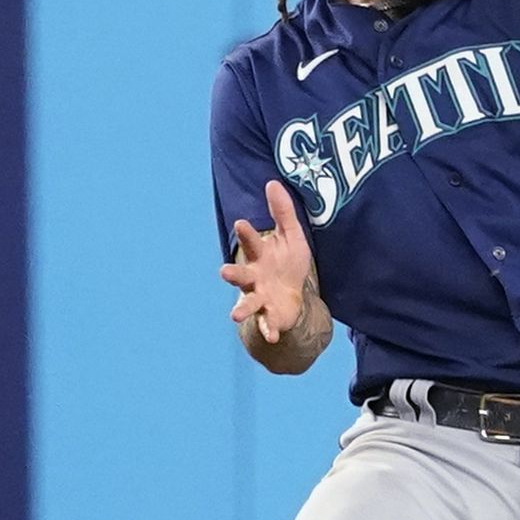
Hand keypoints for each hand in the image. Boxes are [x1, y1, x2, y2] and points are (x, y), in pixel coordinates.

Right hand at [218, 180, 315, 344]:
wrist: (295, 295)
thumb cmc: (288, 263)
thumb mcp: (292, 236)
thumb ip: (283, 212)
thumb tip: (272, 182)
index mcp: (259, 255)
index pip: (252, 242)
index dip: (246, 233)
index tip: (241, 223)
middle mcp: (254, 277)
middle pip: (240, 274)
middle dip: (232, 273)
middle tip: (224, 272)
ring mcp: (260, 298)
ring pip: (246, 303)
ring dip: (241, 308)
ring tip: (233, 316)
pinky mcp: (271, 316)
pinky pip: (268, 325)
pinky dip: (269, 330)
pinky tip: (272, 336)